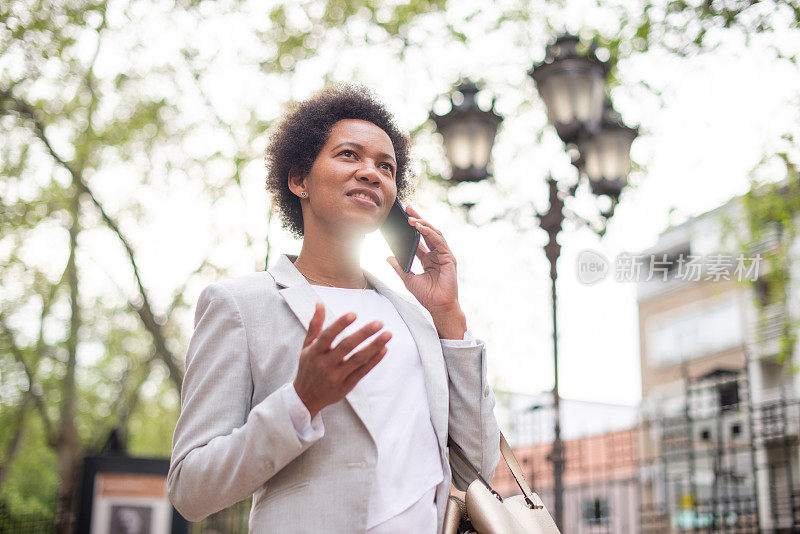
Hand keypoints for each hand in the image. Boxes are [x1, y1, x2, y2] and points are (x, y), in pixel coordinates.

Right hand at [293, 302, 391, 418]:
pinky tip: (384, 350)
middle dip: (364, 334)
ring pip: (358, 360)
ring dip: (374, 346)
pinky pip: (362, 372)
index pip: (327, 336)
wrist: (305, 398)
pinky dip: (374, 361)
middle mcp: (325, 364)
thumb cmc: (308, 367)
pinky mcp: (346, 386)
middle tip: (379, 323)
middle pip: (346, 347)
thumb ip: (315, 325)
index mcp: (315, 352)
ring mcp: (336, 376)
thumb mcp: (307, 346)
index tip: (353, 314)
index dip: (339, 324)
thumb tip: (319, 303)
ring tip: (388, 334)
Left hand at [386, 204, 459, 313]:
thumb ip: (399, 267)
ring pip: (434, 234)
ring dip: (423, 224)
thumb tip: (388, 257)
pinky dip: (429, 232)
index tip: (402, 217)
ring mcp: (444, 255)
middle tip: (407, 209)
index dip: (412, 228)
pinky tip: (420, 227)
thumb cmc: (427, 295)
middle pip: (427, 232)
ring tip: (411, 218)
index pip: (420, 239)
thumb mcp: (408, 279)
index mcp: (428, 258)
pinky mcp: (449, 258)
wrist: (438, 307)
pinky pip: (439, 241)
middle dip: (418, 219)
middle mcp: (437, 254)